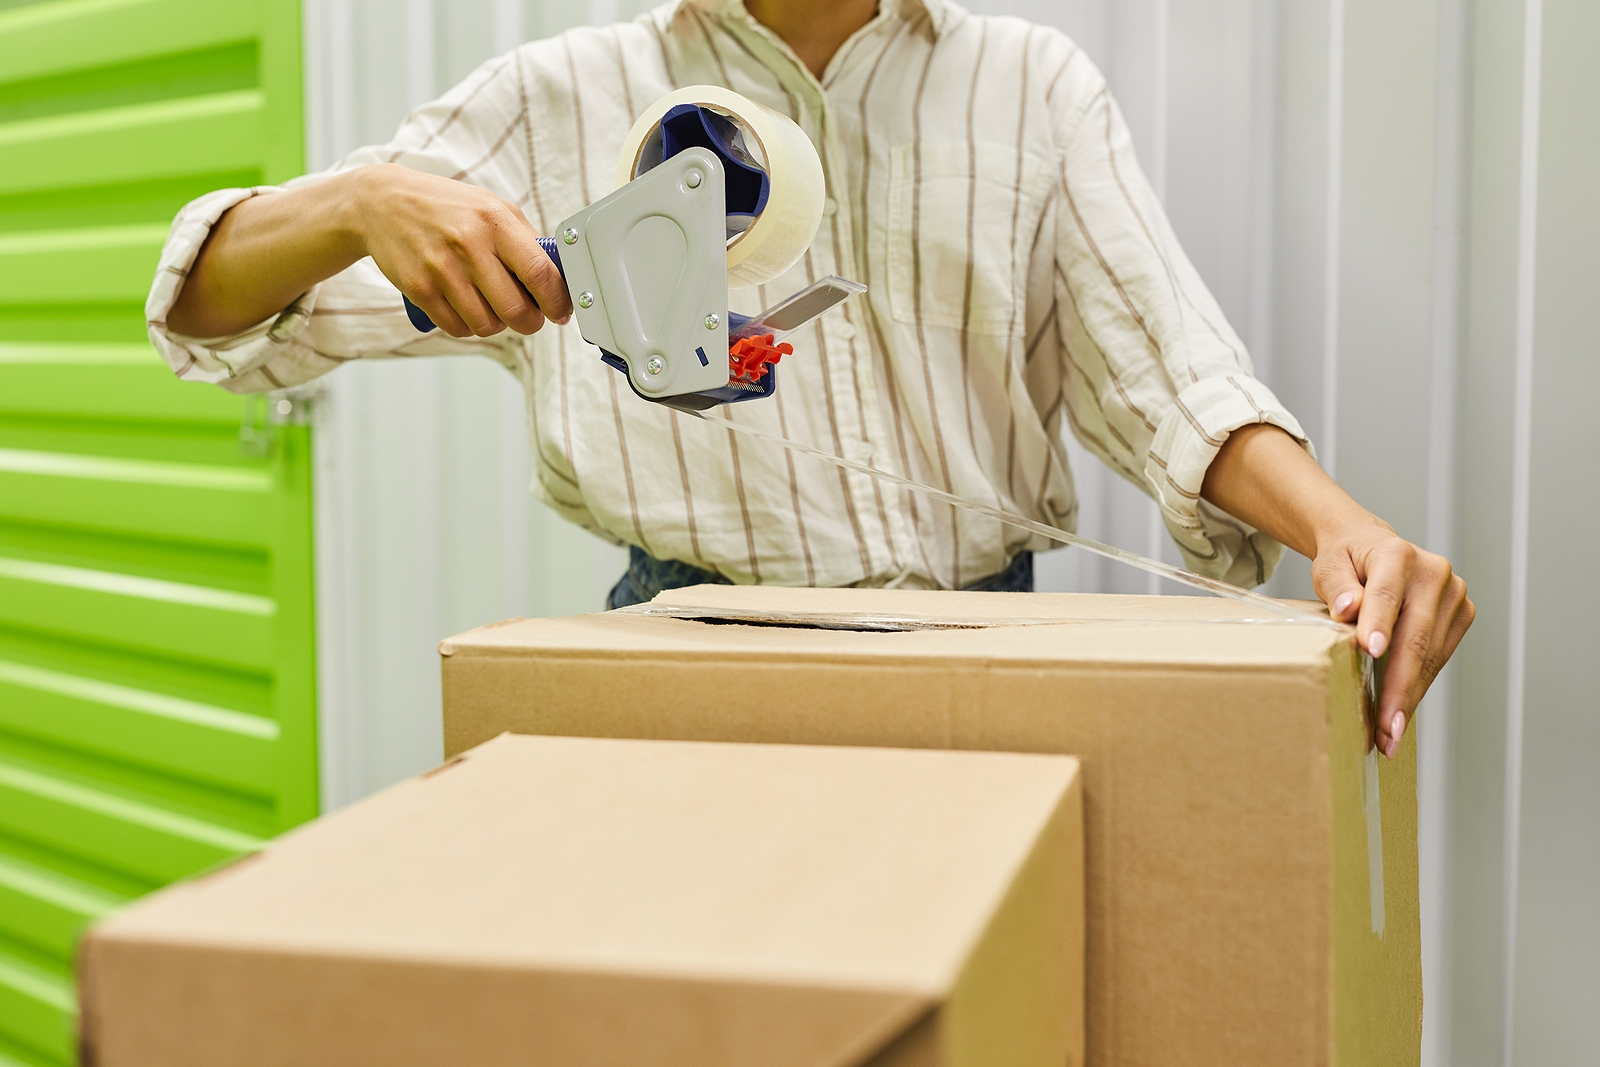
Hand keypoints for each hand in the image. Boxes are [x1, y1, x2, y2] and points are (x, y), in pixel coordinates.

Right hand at [352, 164, 571, 337]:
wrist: (382, 203)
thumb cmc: (445, 206)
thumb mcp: (490, 206)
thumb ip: (525, 238)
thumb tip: (558, 277)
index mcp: (495, 221)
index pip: (540, 273)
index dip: (557, 301)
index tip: (562, 312)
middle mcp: (469, 245)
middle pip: (516, 311)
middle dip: (530, 322)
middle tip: (529, 316)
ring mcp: (442, 269)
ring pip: (487, 326)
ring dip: (496, 324)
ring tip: (491, 306)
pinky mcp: (419, 289)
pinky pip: (457, 328)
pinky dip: (467, 326)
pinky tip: (466, 308)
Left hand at [1311, 519, 1475, 756]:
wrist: (1371, 547)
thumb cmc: (1346, 560)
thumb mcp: (1329, 565)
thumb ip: (1337, 586)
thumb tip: (1349, 608)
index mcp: (1396, 554)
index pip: (1387, 593)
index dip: (1380, 623)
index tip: (1371, 652)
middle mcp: (1433, 572)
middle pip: (1415, 636)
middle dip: (1399, 686)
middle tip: (1385, 727)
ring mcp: (1452, 595)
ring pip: (1430, 655)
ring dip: (1409, 697)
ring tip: (1390, 734)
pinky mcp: (1459, 615)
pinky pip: (1437, 658)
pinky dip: (1418, 687)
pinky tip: (1402, 711)